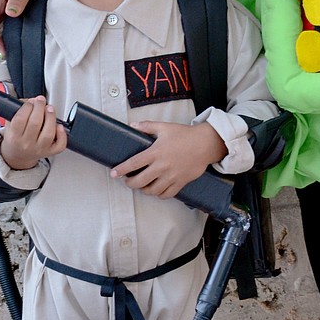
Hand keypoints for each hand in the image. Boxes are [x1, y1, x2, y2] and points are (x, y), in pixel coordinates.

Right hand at [0, 96, 66, 169]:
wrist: (18, 155)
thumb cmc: (15, 137)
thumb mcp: (10, 124)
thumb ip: (18, 110)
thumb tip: (33, 100)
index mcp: (14, 136)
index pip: (20, 119)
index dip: (27, 106)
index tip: (31, 101)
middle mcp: (27, 144)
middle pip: (35, 123)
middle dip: (40, 107)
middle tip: (41, 100)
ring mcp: (40, 149)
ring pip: (48, 133)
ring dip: (51, 117)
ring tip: (50, 109)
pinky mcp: (50, 151)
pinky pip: (59, 145)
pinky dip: (62, 134)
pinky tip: (59, 125)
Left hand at [110, 121, 227, 197]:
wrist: (205, 143)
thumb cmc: (185, 134)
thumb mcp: (164, 127)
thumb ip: (147, 126)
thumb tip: (133, 125)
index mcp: (156, 152)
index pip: (134, 163)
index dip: (121, 169)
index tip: (113, 173)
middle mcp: (162, 166)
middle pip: (140, 181)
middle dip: (130, 183)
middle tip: (128, 181)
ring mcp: (172, 176)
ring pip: (152, 191)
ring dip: (144, 190)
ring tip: (142, 186)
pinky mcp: (180, 182)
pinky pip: (167, 194)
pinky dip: (159, 195)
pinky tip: (157, 190)